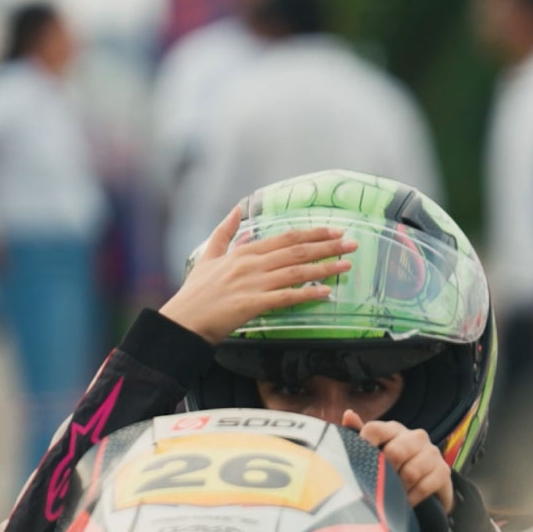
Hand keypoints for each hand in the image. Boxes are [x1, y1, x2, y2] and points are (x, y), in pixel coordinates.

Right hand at [160, 205, 356, 344]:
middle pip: (296, 251)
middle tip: (351, 243)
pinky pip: (286, 298)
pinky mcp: (252, 304)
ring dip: (324, 268)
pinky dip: (307, 294)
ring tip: (346, 265)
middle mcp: (251, 264)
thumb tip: (236, 209)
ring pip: (295, 272)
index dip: (312, 234)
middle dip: (326, 245)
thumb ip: (224, 233)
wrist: (181, 321)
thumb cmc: (195, 293)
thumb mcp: (208, 256)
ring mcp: (252, 284)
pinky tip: (326, 293)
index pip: (285, 238)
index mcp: (243, 253)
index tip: (334, 230)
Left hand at [344, 410, 453, 513]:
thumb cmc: (395, 468)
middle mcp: (415, 436)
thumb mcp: (376, 453)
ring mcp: (432, 452)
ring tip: (392, 496)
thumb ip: (361, 437)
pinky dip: (411, 499)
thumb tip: (348, 415)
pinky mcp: (443, 471)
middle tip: (378, 487)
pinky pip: (423, 487)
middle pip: (394, 453)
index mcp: (393, 429)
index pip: (374, 430)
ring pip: (410, 473)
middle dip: (385, 474)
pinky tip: (406, 502)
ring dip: (398, 490)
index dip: (363, 447)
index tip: (356, 465)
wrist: (428, 488)